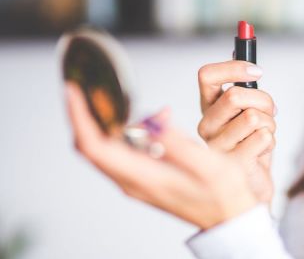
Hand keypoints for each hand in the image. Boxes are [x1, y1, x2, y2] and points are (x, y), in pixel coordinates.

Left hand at [65, 82, 260, 229]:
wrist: (228, 217)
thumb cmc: (223, 195)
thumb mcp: (209, 166)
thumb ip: (178, 144)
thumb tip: (152, 120)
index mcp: (143, 177)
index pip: (95, 146)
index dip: (80, 117)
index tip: (74, 91)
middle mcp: (132, 181)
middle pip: (91, 146)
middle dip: (84, 115)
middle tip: (86, 88)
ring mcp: (135, 181)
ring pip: (103, 148)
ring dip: (104, 121)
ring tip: (119, 100)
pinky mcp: (143, 178)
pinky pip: (120, 151)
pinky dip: (124, 130)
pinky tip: (151, 120)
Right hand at [197, 60, 276, 202]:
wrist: (253, 183)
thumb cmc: (250, 143)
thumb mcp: (247, 110)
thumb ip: (244, 86)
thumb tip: (245, 49)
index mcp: (208, 108)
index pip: (206, 76)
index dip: (233, 67)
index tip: (258, 72)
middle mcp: (206, 125)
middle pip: (236, 96)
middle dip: (264, 101)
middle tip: (270, 112)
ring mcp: (216, 146)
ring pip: (254, 117)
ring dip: (270, 124)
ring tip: (264, 136)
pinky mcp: (232, 165)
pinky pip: (264, 138)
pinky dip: (271, 142)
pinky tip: (261, 152)